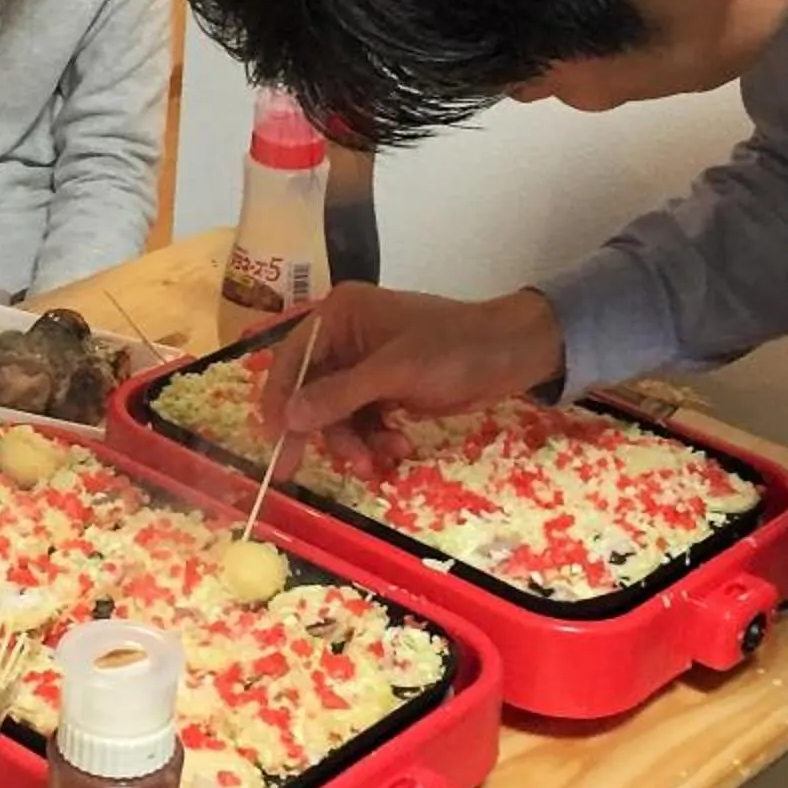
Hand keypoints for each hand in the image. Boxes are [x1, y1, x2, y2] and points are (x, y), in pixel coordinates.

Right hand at [264, 284, 567, 470]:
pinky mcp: (384, 387)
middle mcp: (345, 336)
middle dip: (323, 430)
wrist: (514, 354)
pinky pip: (362, 420)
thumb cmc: (456, 348)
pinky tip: (400, 447)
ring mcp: (365, 364)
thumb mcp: (395, 372)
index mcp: (340, 315)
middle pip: (311, 391)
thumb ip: (340, 395)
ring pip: (337, 414)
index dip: (279, 401)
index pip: (292, 358)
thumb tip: (287, 418)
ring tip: (379, 461)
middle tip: (298, 471)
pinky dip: (376, 439)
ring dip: (354, 441)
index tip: (274, 442)